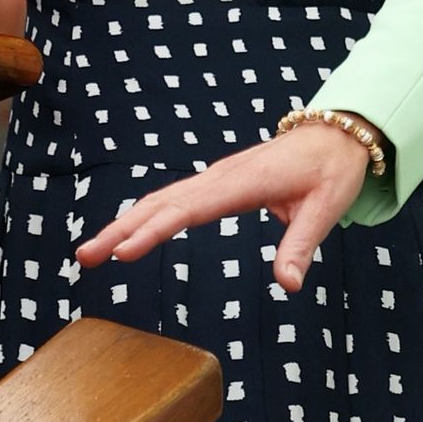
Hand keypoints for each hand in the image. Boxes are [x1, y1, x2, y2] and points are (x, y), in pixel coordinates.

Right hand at [77, 121, 370, 293]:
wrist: (336, 135)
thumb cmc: (332, 170)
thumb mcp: (325, 209)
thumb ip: (301, 246)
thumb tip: (289, 286)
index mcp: (243, 183)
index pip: (189, 210)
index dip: (154, 231)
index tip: (124, 252)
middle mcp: (220, 177)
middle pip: (161, 203)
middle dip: (120, 229)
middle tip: (86, 257)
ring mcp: (215, 177)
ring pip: (161, 199)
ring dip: (124, 222)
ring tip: (92, 251)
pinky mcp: (216, 182)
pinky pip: (173, 198)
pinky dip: (144, 214)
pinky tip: (125, 232)